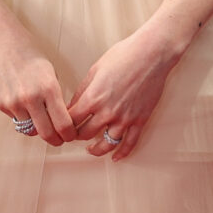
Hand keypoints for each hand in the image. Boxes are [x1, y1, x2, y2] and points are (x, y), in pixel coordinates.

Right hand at [0, 21, 76, 146]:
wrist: (0, 41)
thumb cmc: (29, 53)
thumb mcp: (50, 72)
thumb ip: (55, 96)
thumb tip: (60, 119)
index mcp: (49, 88)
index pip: (64, 124)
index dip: (69, 134)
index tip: (71, 135)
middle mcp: (31, 98)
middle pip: (47, 134)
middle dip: (56, 140)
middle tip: (60, 140)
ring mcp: (13, 102)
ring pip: (30, 130)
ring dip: (38, 129)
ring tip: (43, 123)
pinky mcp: (1, 104)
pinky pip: (17, 120)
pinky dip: (24, 118)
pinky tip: (25, 106)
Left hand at [67, 19, 189, 159]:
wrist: (152, 54)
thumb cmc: (123, 56)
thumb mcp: (95, 70)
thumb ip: (82, 91)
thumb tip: (73, 106)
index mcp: (93, 98)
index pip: (70, 120)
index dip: (62, 124)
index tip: (60, 125)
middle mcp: (107, 112)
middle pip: (85, 134)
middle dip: (76, 136)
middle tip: (73, 136)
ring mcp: (125, 119)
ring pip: (106, 144)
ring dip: (96, 149)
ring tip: (90, 149)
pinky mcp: (140, 120)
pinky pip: (130, 143)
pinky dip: (122, 153)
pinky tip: (115, 158)